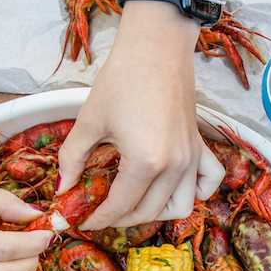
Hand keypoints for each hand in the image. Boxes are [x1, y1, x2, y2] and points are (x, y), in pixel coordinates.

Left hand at [58, 0, 225, 230]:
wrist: (156, 48)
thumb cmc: (122, 78)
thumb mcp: (90, 119)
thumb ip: (72, 158)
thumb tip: (62, 188)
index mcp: (145, 161)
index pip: (121, 206)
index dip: (99, 219)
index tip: (83, 222)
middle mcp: (174, 166)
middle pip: (148, 211)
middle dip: (122, 219)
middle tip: (101, 213)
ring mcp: (191, 158)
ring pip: (181, 207)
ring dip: (157, 213)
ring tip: (135, 204)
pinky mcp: (200, 147)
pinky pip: (207, 183)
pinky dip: (194, 193)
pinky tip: (174, 188)